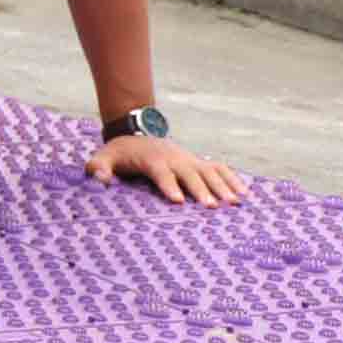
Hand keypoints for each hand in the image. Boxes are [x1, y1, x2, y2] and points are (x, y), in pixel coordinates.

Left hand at [91, 134, 246, 205]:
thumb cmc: (118, 155)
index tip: (178, 201)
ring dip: (222, 186)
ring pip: (209, 171)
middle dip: (201, 190)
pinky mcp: (198, 162)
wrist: (135, 135)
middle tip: (212, 207)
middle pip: (189, 174)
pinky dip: (232, 179)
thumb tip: (100, 179)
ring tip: (234, 203)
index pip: (161, 172)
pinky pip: (219, 168)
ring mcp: (189, 159)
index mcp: (151, 159)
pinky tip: (245, 194)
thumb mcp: (102, 158)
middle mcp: (174, 158)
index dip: (169, 186)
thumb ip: (98, 168)